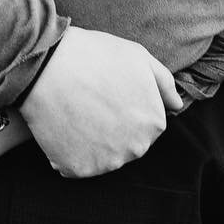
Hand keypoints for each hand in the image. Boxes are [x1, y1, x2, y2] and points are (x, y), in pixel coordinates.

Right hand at [19, 25, 181, 177]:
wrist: (45, 65)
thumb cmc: (93, 55)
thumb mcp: (138, 57)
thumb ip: (164, 84)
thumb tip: (178, 106)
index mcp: (154, 123)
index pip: (146, 125)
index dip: (125, 107)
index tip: (107, 93)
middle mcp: (136, 149)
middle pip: (126, 144)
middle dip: (111, 127)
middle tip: (90, 102)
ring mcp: (106, 162)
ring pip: (102, 156)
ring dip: (90, 141)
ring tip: (75, 111)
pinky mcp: (77, 169)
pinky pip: (75, 164)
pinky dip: (68, 151)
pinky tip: (62, 126)